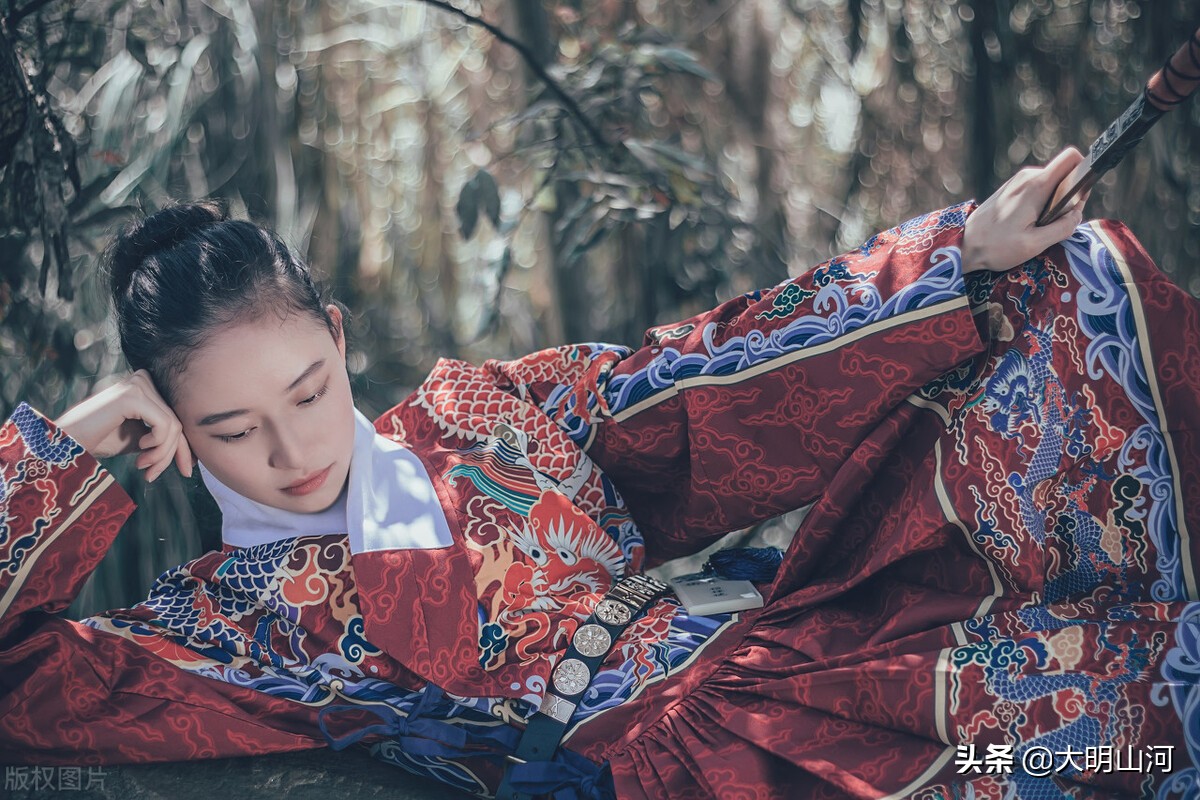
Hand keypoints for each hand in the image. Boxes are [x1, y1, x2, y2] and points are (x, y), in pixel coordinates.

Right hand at [56, 370, 194, 481]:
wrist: (65, 442)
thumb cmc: (98, 440)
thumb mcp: (139, 439)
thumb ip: (161, 438)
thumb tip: (191, 453)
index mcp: (146, 386)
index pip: (175, 416)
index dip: (183, 446)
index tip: (185, 470)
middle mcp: (143, 379)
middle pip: (176, 421)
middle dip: (172, 453)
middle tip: (154, 475)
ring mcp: (138, 385)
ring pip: (172, 426)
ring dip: (162, 454)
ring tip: (144, 467)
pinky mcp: (132, 396)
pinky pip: (164, 425)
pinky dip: (158, 446)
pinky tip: (139, 451)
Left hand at [962, 147, 1091, 272]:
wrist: (963, 246)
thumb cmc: (996, 247)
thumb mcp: (1034, 244)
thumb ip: (1062, 228)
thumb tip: (1077, 213)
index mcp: (1037, 185)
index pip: (1072, 158)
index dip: (1084, 173)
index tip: (1080, 197)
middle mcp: (1028, 177)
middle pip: (1065, 176)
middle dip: (1069, 198)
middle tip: (1053, 224)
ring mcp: (1018, 181)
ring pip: (1052, 185)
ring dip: (1053, 205)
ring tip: (1036, 227)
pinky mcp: (1011, 189)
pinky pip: (1038, 190)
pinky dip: (1040, 205)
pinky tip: (1027, 224)